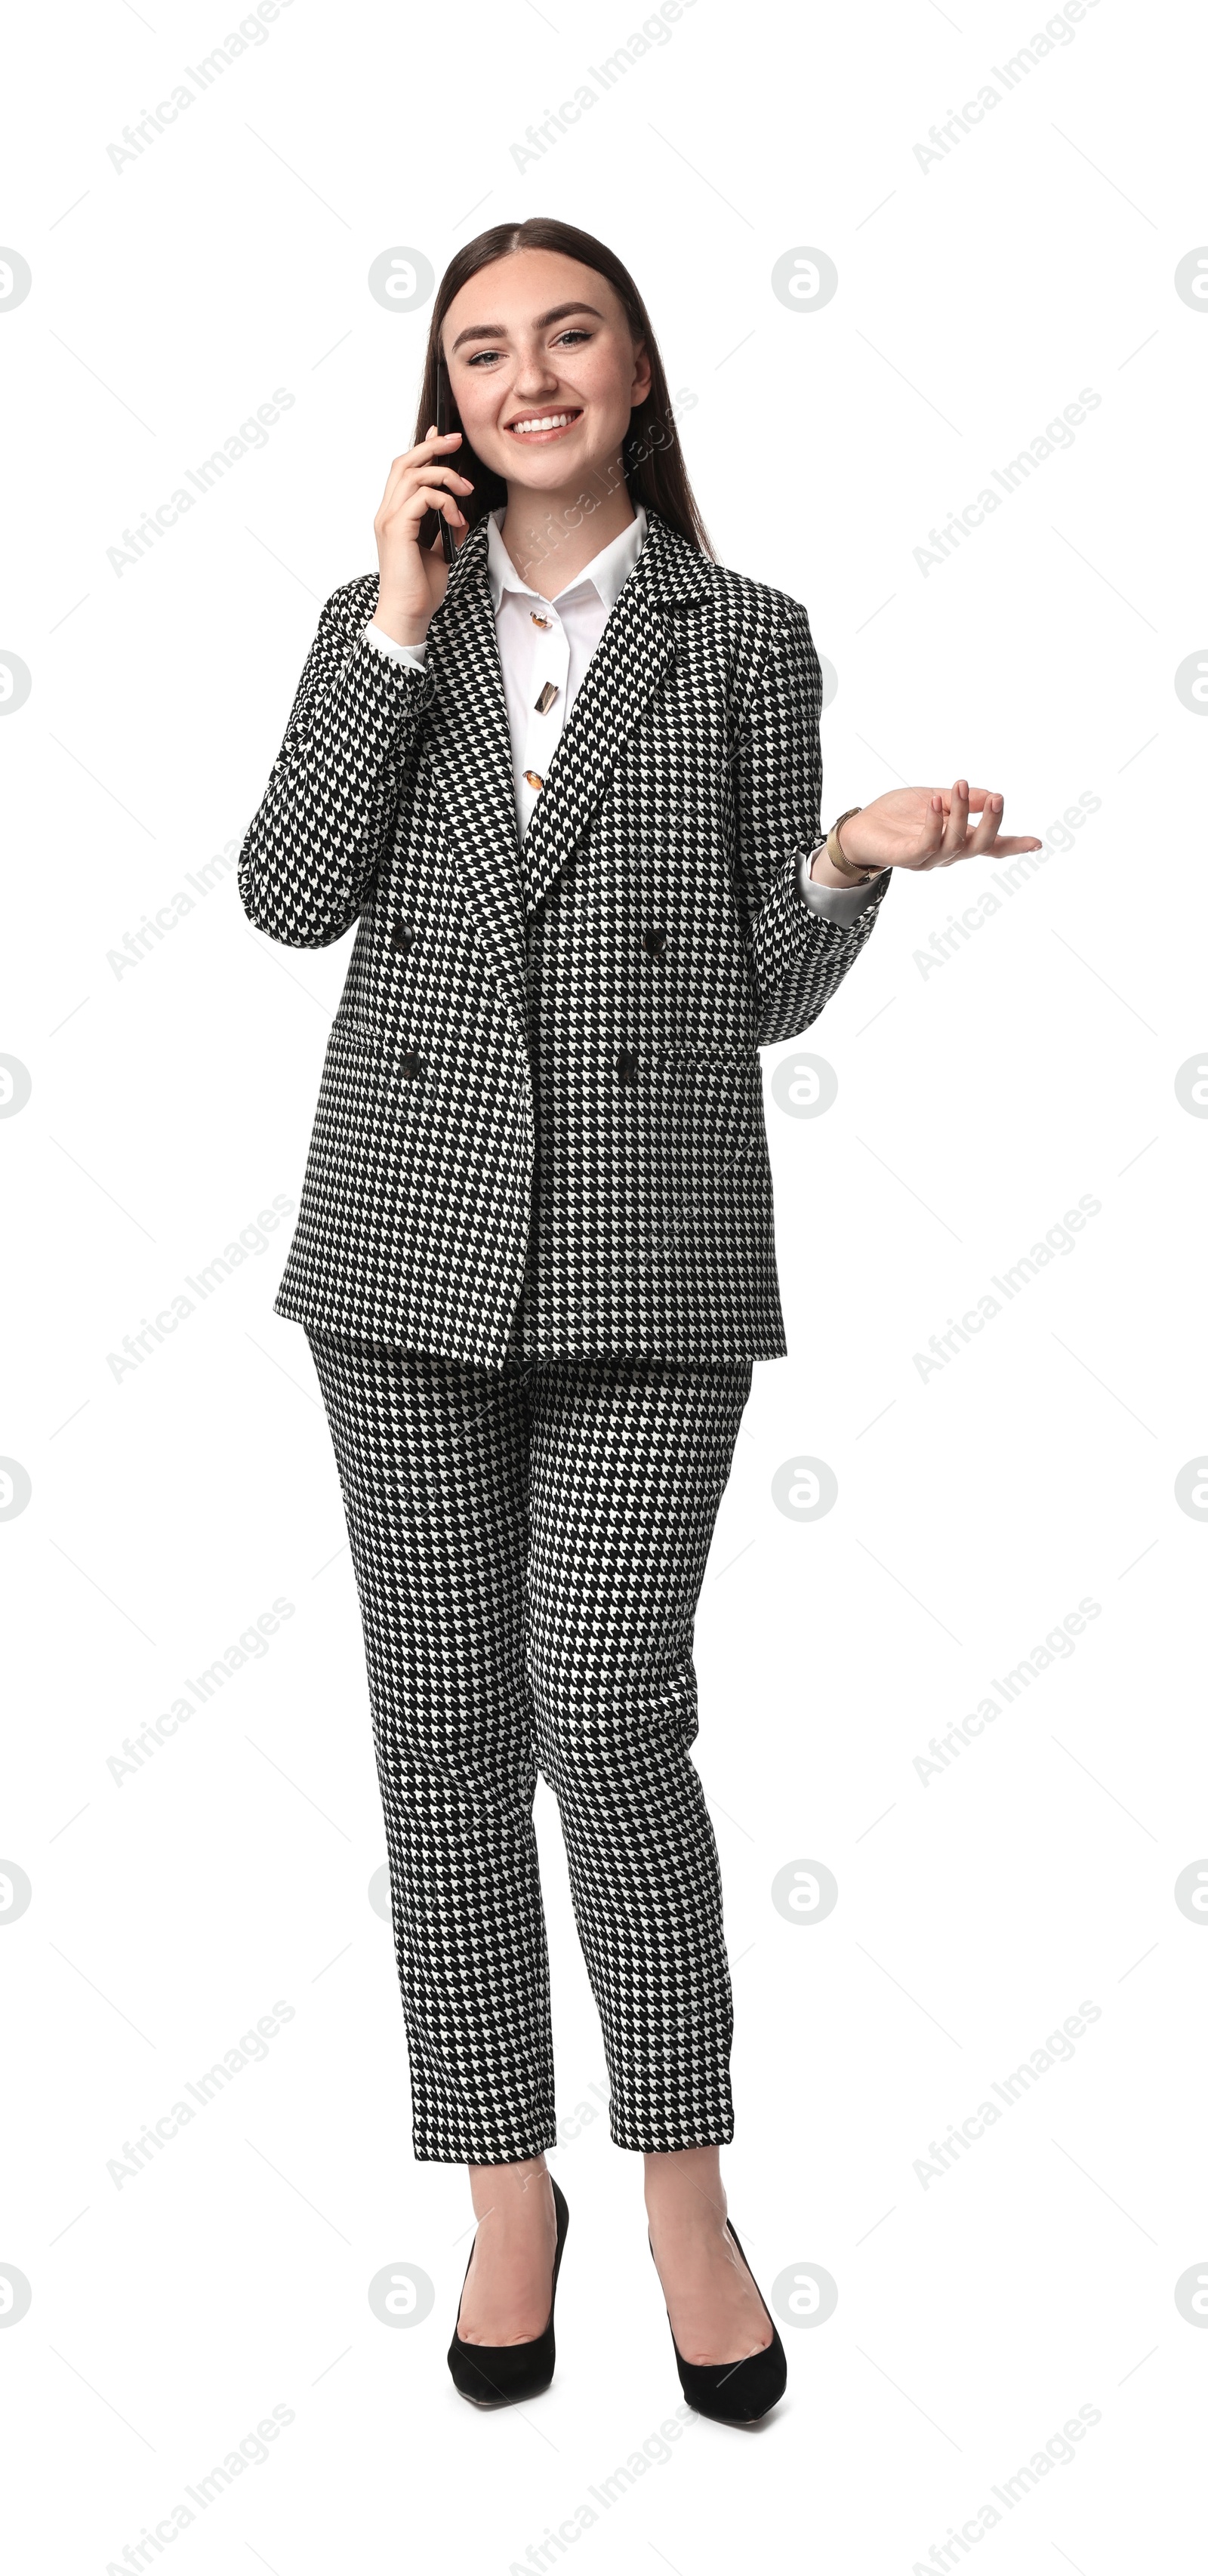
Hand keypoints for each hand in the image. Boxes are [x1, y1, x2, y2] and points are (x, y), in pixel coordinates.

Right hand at [371, 428, 474, 645]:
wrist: (408, 615)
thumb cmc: (421, 591)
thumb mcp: (441, 554)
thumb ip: (447, 531)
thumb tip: (462, 515)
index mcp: (395, 516)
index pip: (404, 471)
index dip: (423, 448)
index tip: (444, 437)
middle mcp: (387, 513)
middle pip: (404, 462)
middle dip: (432, 446)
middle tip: (456, 441)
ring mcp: (389, 520)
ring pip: (412, 474)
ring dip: (444, 475)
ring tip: (465, 490)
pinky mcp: (398, 529)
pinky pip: (422, 497)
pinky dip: (445, 502)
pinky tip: (457, 519)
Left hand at [826, 782, 1041, 879]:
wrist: (858, 828)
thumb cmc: (896, 815)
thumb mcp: (934, 799)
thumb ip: (960, 800)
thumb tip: (988, 794)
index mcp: (957, 840)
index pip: (990, 846)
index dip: (1013, 845)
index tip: (1038, 842)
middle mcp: (947, 854)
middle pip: (980, 846)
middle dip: (991, 822)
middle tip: (997, 798)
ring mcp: (929, 859)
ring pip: (955, 842)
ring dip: (959, 812)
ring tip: (958, 785)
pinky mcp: (908, 858)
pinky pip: (927, 843)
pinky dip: (934, 822)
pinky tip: (935, 802)